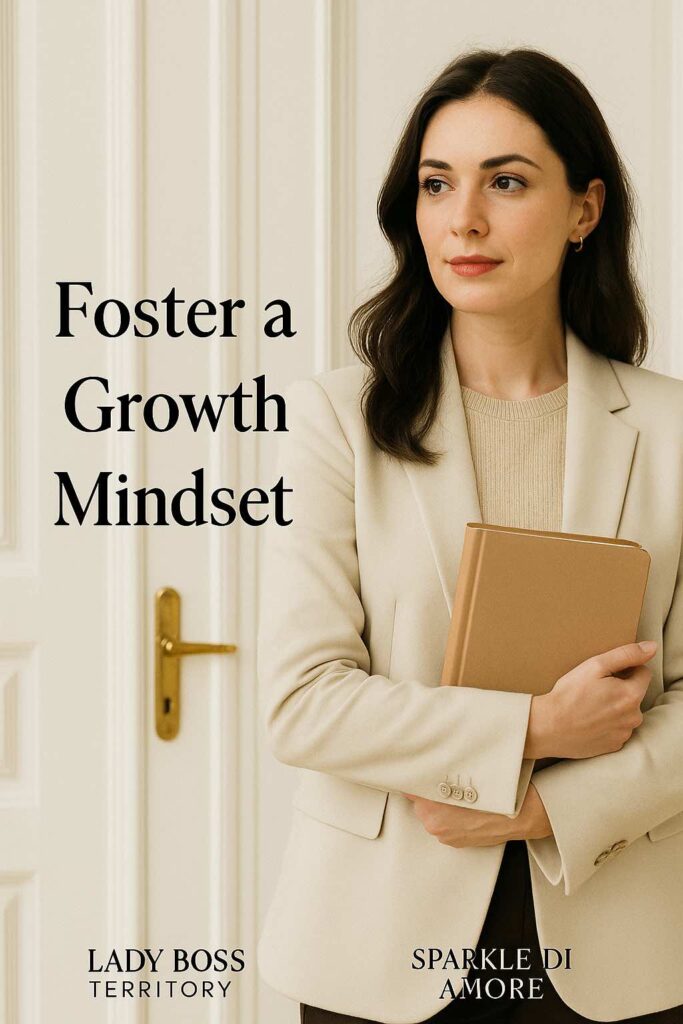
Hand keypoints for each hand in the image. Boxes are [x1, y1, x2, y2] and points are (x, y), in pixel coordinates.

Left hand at [402, 783, 551, 847]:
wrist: (520, 815)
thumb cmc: (494, 792)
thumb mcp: (465, 771)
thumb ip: (442, 769)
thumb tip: (426, 759)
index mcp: (430, 806)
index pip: (410, 789)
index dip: (413, 778)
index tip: (413, 769)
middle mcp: (433, 824)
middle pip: (420, 802)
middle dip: (428, 791)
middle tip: (442, 779)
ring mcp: (445, 835)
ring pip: (432, 813)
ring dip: (439, 805)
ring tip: (457, 793)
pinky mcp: (456, 842)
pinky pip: (446, 824)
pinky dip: (450, 816)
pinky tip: (464, 807)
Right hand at [524, 641, 656, 760]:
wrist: (549, 728)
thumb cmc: (569, 695)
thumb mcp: (595, 666)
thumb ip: (626, 654)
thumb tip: (652, 647)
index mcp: (631, 695)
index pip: (643, 672)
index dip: (625, 669)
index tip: (605, 674)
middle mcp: (633, 717)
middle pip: (635, 693)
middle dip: (620, 688)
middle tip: (594, 689)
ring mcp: (624, 733)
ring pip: (627, 712)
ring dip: (615, 707)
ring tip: (590, 706)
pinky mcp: (614, 745)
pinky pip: (618, 728)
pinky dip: (608, 723)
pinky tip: (590, 720)